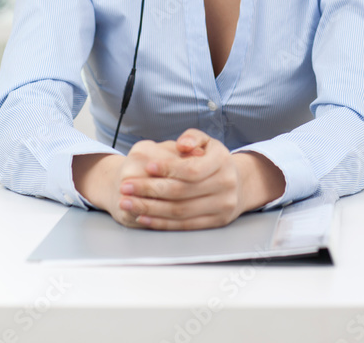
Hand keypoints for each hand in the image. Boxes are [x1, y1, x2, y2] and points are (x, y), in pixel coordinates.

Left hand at [115, 129, 246, 229]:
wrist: (237, 183)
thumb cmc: (213, 160)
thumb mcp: (207, 142)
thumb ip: (192, 137)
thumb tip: (182, 144)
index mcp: (222, 161)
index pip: (191, 169)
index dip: (168, 168)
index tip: (146, 166)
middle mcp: (225, 184)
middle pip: (182, 192)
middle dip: (150, 190)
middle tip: (126, 187)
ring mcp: (222, 206)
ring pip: (180, 212)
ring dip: (150, 209)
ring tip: (128, 203)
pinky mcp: (216, 222)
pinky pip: (184, 226)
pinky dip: (161, 223)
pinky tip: (143, 218)